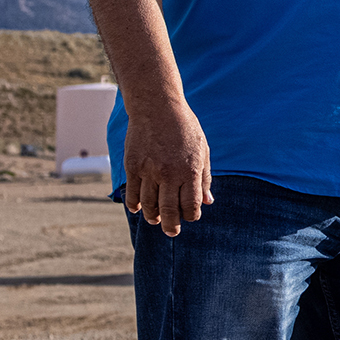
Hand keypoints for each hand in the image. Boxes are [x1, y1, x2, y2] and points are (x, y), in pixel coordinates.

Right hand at [125, 95, 212, 236]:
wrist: (157, 107)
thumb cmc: (184, 128)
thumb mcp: (202, 151)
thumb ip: (204, 177)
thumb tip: (207, 202)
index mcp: (190, 170)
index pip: (191, 205)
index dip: (191, 216)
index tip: (190, 218)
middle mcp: (169, 173)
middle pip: (169, 210)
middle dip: (171, 225)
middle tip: (172, 232)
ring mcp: (148, 170)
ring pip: (149, 205)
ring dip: (152, 217)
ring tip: (155, 221)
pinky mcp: (132, 166)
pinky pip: (132, 193)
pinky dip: (135, 205)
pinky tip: (138, 209)